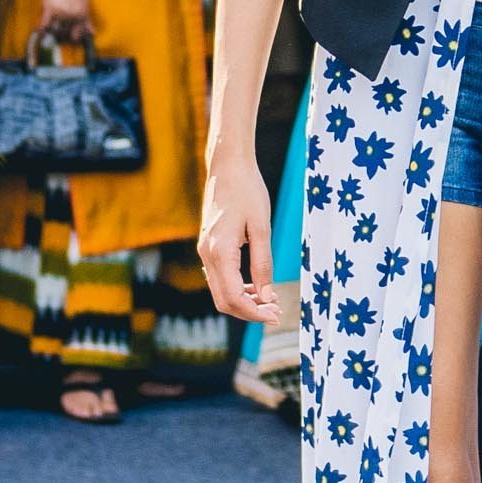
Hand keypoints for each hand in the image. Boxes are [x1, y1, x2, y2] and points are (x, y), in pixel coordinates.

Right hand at [38, 0, 90, 39]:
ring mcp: (60, 13)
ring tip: (52, 25)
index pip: (78, 34)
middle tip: (59, 30)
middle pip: (65, 33)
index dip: (74, 37)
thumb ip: (87, 20)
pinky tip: (41, 28)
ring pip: (54, 29)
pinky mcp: (49, 9)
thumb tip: (92, 32)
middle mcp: (72, 16)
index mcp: (82, 15)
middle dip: (61, 33)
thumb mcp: (85, 3)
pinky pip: (45, 24)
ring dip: (52, 29)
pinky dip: (42, 27)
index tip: (71, 38)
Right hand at [198, 154, 279, 323]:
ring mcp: (204, 251)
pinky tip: (256, 286)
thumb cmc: (247, 191)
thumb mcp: (262, 228)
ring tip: (270, 301)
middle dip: (249, 312)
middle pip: (224, 301)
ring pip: (220, 292)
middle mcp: (207, 255)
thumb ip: (263, 264)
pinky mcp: (208, 246)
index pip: (234, 297)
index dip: (255, 313)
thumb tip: (267, 297)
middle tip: (276, 313)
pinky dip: (237, 288)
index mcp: (219, 252)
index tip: (276, 316)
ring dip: (244, 302)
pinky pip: (220, 278)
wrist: (228, 166)